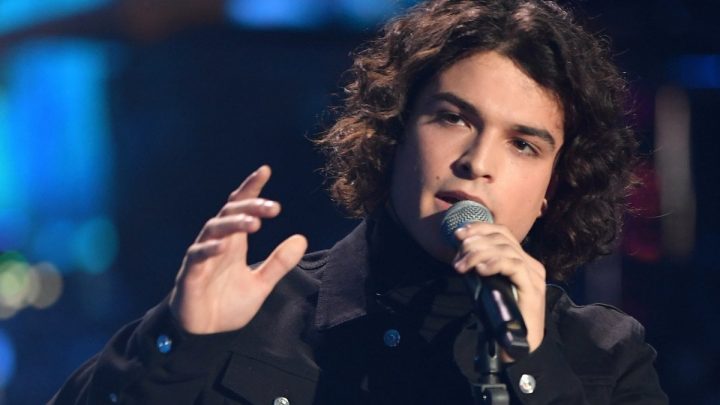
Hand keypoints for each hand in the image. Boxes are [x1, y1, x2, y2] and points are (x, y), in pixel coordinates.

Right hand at [169, 165, 307, 333]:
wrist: (204, 335)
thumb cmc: (226, 305)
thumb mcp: (261, 284)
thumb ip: (279, 262)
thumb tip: (302, 238)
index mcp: (234, 243)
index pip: (241, 208)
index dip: (251, 189)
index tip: (264, 171)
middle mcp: (217, 244)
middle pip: (229, 213)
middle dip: (250, 206)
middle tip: (273, 208)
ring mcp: (201, 258)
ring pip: (213, 229)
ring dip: (233, 224)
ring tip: (253, 224)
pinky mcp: (190, 275)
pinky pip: (196, 257)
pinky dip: (208, 250)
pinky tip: (223, 247)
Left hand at [452, 223, 545, 358]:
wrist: (517, 345)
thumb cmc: (500, 316)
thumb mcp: (487, 285)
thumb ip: (480, 267)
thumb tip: (461, 251)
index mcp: (521, 260)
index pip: (502, 233)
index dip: (479, 228)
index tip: (458, 234)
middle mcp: (530, 263)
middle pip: (502, 238)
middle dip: (474, 243)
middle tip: (457, 259)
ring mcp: (533, 275)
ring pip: (505, 250)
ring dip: (478, 254)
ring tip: (462, 267)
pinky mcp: (533, 287)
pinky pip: (514, 266)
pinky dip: (495, 263)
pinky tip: (480, 270)